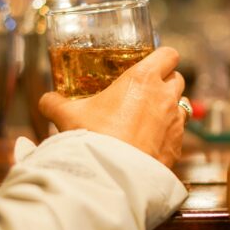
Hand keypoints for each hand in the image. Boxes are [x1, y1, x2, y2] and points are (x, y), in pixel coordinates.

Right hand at [38, 47, 186, 167]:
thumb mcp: (67, 115)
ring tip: (150, 118)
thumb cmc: (93, 138)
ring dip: (170, 108)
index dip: (162, 57)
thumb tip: (47, 101)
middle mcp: (165, 97)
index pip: (169, 54)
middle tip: (146, 91)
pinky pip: (178, 135)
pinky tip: (150, 143)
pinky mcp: (177, 148)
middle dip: (166, 82)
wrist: (110, 175)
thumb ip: (55, 103)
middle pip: (178, 78)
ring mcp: (175, 123)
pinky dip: (168, 136)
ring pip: (182, 106)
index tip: (152, 63)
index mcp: (143, 79)